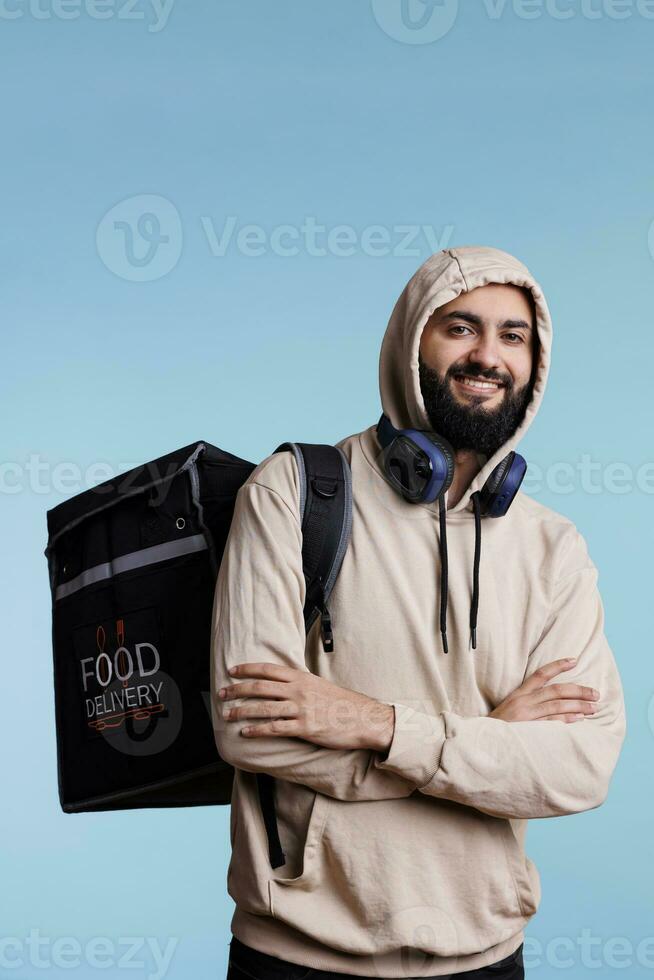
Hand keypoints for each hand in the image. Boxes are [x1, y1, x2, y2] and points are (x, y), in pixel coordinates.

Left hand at [217, 662, 394, 751]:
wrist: (364, 718)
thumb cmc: (343, 704)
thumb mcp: (320, 686)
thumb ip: (300, 684)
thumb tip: (282, 685)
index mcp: (302, 677)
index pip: (268, 669)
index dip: (247, 669)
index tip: (232, 671)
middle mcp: (298, 690)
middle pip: (260, 687)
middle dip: (237, 690)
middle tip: (221, 693)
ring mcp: (301, 709)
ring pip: (263, 708)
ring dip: (241, 711)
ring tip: (227, 715)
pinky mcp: (304, 727)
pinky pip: (275, 728)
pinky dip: (257, 730)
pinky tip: (246, 733)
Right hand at [489, 657, 599, 722]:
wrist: (481, 743)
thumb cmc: (497, 729)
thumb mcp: (509, 710)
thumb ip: (527, 704)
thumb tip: (552, 702)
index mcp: (518, 694)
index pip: (540, 674)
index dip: (558, 666)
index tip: (574, 660)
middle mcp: (523, 702)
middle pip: (556, 690)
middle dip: (578, 690)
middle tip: (595, 693)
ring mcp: (526, 715)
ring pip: (557, 705)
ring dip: (578, 706)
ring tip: (593, 707)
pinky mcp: (528, 729)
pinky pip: (552, 723)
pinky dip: (567, 720)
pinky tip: (580, 720)